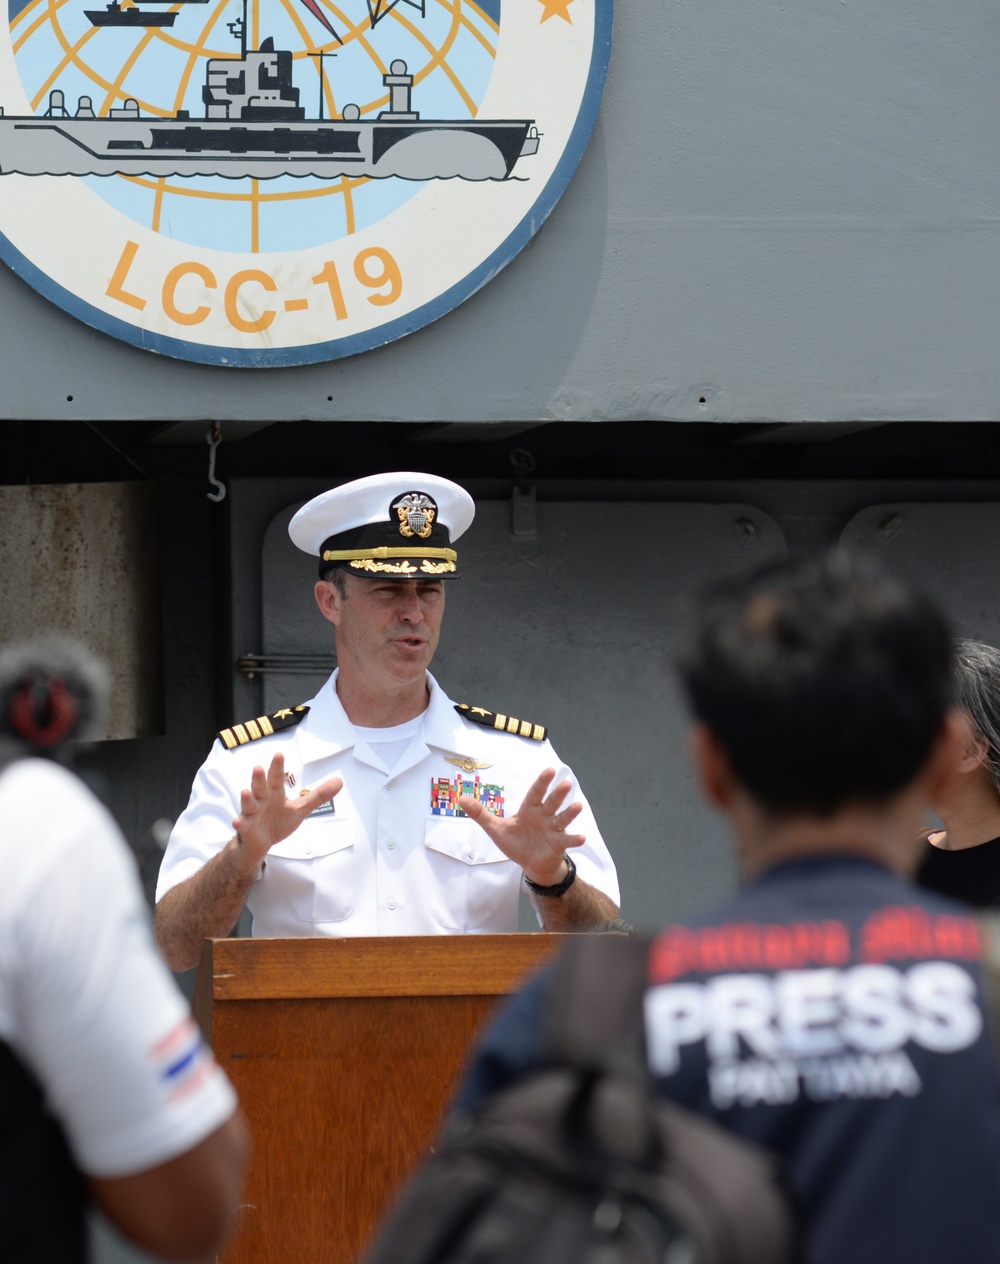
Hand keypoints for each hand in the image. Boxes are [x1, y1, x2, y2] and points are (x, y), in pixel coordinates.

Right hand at [231, 753, 341, 867]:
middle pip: (260, 787)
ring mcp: (252, 813)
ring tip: (246, 792)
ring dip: (246, 798)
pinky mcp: (246, 828)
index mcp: (274, 793)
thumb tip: (340, 781)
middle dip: (259, 778)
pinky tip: (237, 821)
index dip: (277, 767)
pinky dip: (239, 823)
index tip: (278, 754)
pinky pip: (242, 825)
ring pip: (249, 804)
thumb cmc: (279, 820)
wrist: (262, 842)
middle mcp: (261, 800)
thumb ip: (318, 796)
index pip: (276, 778)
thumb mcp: (301, 809)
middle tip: (258, 767)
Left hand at [458, 768, 583, 886]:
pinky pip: (567, 840)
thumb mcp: (496, 829)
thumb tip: (461, 799)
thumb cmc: (516, 843)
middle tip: (565, 782)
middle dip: (558, 794)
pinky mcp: (559, 844)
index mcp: (530, 809)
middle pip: (551, 803)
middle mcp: (544, 816)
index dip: (542, 782)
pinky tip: (581, 837)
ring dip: (570, 813)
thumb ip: (480, 814)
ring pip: (562, 818)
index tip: (549, 770)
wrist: (531, 864)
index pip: (535, 793)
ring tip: (577, 806)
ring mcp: (553, 829)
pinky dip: (575, 838)